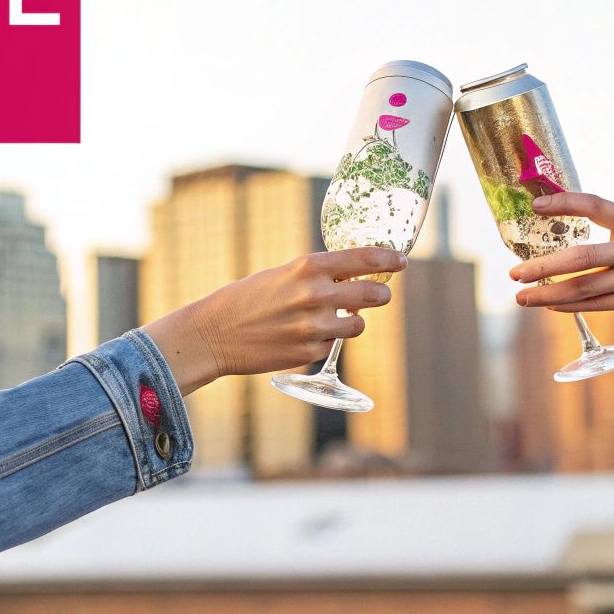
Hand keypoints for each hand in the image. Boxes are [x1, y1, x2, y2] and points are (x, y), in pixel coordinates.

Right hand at [143, 247, 405, 393]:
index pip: (363, 260)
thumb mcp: (282, 275)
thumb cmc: (247, 299)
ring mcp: (314, 327)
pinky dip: (324, 342)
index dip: (387, 260)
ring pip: (358, 326)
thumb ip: (317, 276)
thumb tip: (353, 278)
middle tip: (380, 294)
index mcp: (308, 268)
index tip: (400, 261)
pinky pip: (332, 346)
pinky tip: (300, 337)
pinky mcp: (309, 353)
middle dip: (381, 294)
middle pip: (373, 295)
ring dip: (353, 323)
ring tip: (331, 319)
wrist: (213, 334)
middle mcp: (316, 295)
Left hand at [507, 192, 613, 353]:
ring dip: (548, 293)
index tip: (535, 205)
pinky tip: (550, 306)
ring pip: (585, 286)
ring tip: (522, 296)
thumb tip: (574, 240)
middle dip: (543, 265)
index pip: (595, 203)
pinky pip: (599, 305)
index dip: (563, 202)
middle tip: (514, 272)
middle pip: (581, 254)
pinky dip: (570, 306)